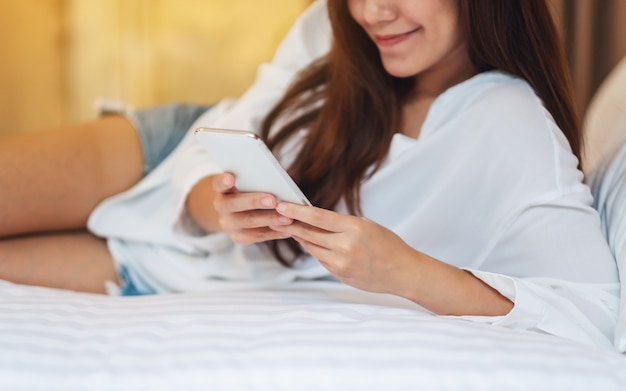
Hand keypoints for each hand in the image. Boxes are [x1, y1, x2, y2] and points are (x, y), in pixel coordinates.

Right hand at [186, 173, 292, 243]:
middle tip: (273, 201)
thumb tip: (278, 181)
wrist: (232, 213)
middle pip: (236, 204)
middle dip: (255, 202)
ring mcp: (228, 224)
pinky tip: (288, 230)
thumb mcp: (245, 184)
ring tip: (287, 218)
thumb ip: (255, 181)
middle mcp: (221, 207)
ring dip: (270, 219)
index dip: (223, 181)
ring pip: (249, 222)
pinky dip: (274, 233)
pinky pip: (257, 236)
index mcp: (222, 190)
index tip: (230, 178)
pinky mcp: (238, 237)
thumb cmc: (245, 192)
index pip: (218, 183)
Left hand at [272, 202, 513, 316]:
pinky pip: (321, 259)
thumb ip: (341, 223)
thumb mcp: (367, 225)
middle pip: (309, 234)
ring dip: (301, 237)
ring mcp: (341, 263)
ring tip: (289, 226)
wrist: (403, 272)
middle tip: (276, 216)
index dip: (297, 211)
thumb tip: (315, 218)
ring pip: (312, 247)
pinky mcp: (339, 275)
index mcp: (354, 229)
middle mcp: (345, 247)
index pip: (318, 218)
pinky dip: (315, 249)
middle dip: (291, 224)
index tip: (282, 205)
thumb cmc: (387, 244)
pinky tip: (310, 242)